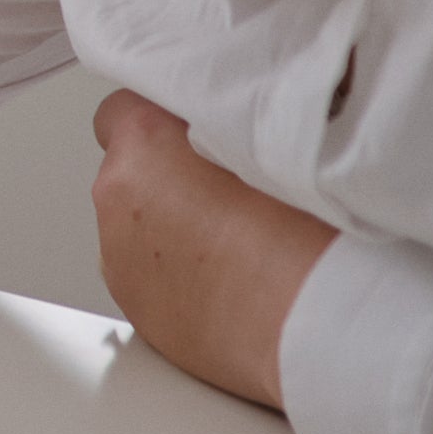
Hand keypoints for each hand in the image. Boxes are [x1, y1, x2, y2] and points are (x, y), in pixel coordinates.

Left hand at [90, 90, 334, 409]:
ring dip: (177, 231)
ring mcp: (120, 265)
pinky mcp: (141, 316)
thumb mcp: (274, 138)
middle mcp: (115, 207)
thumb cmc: (307, 230)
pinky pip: (153, 282)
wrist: (317, 322)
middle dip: (173, 178)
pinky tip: (236, 286)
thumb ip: (228, 122)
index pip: (122, 110)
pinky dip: (183, 280)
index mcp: (141, 150)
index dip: (163, 120)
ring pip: (139, 231)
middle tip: (237, 191)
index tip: (199, 132)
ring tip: (246, 244)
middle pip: (132, 174)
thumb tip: (229, 120)